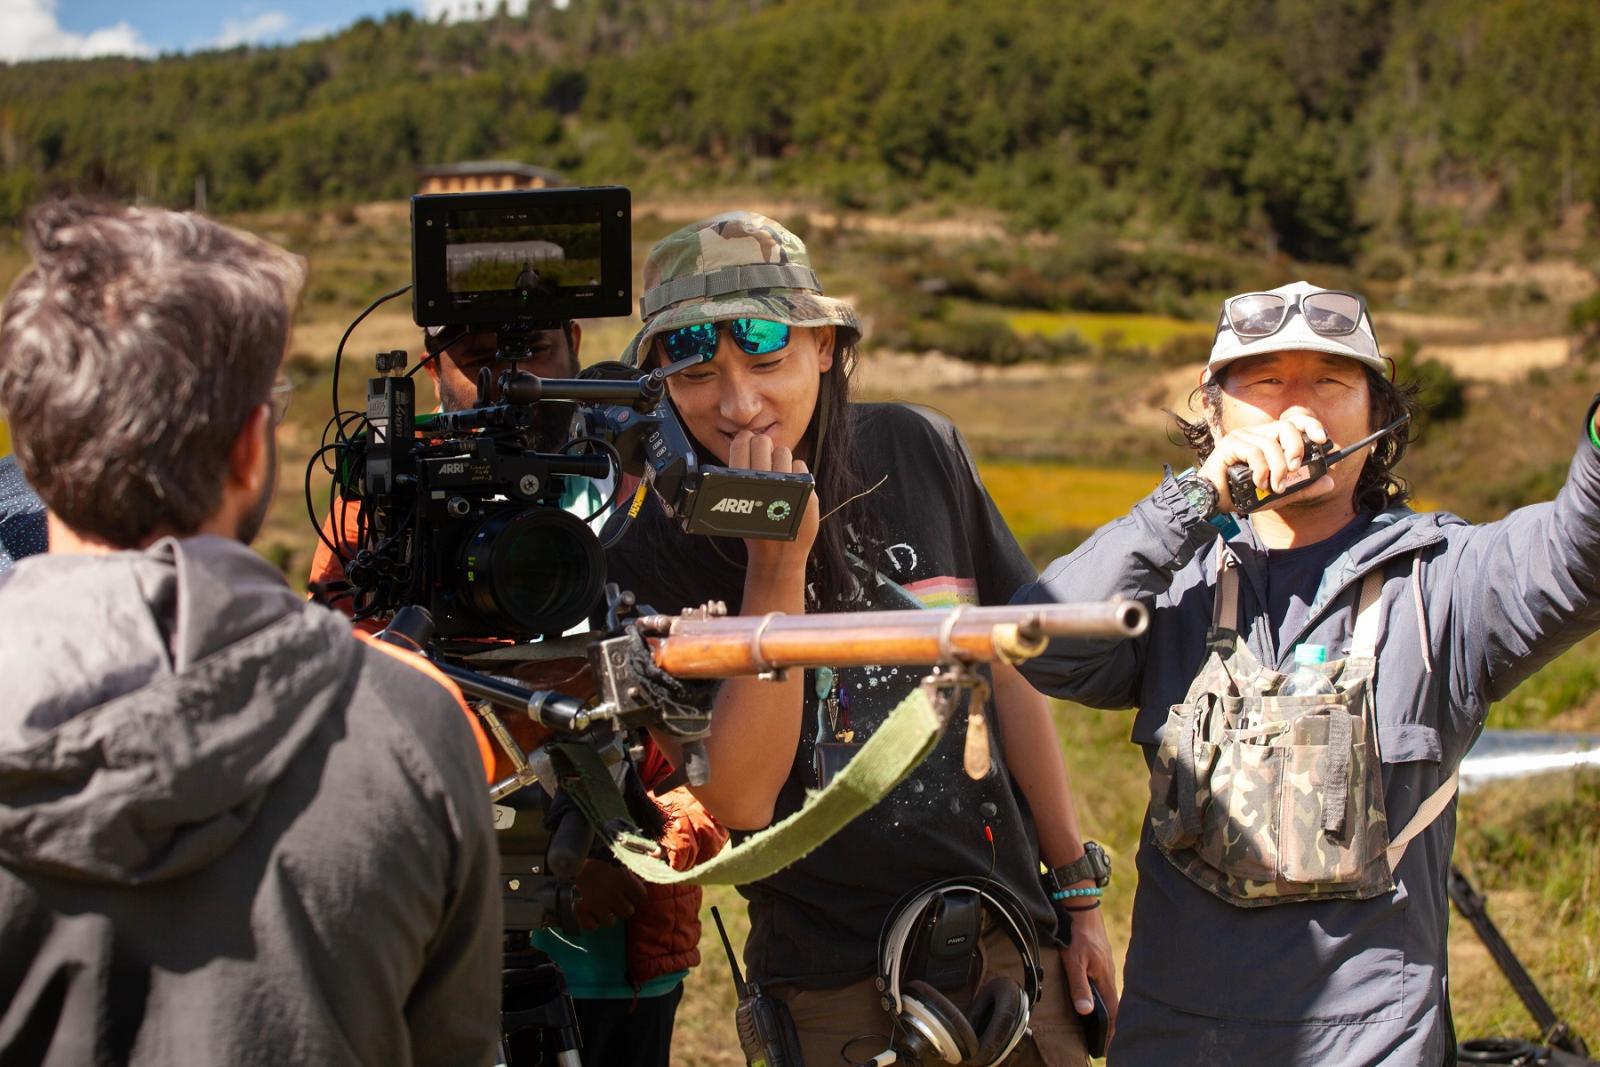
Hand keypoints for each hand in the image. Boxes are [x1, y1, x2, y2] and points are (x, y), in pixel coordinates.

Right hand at [573, 860, 647, 930]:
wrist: (572, 858)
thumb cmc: (598, 857)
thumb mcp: (620, 857)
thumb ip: (638, 861)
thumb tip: (656, 858)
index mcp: (624, 878)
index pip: (642, 896)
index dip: (638, 896)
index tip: (633, 894)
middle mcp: (612, 893)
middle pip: (628, 912)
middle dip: (623, 907)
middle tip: (616, 900)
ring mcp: (596, 903)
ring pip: (611, 922)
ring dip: (608, 916)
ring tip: (603, 907)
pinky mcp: (581, 909)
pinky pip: (591, 926)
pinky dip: (591, 923)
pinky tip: (591, 914)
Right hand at [728, 429, 818, 575]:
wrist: (778, 556)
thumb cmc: (757, 531)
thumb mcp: (737, 507)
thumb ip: (739, 479)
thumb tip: (745, 448)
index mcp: (741, 484)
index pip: (741, 444)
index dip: (745, 440)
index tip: (747, 443)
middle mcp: (762, 481)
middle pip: (762, 442)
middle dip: (763, 446)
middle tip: (763, 458)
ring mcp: (786, 484)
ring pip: (783, 451)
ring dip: (781, 460)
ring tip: (778, 477)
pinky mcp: (806, 490)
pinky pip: (801, 466)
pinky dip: (797, 473)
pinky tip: (792, 488)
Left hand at [1059, 905, 1118, 1044]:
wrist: (1081, 907)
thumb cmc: (1077, 934)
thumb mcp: (1074, 962)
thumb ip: (1080, 987)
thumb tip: (1087, 1011)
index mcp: (1106, 978)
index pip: (1114, 1010)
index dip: (1113, 1028)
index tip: (1110, 1043)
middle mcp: (1109, 973)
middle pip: (1113, 1003)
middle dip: (1112, 1021)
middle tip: (1107, 1037)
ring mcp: (1105, 965)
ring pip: (1108, 991)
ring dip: (1107, 1007)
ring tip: (1102, 1023)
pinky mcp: (1100, 958)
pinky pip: (1103, 980)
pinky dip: (1102, 993)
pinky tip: (1096, 996)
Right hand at [1198, 406, 1333, 511]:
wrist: (1214, 502)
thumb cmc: (1245, 494)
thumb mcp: (1280, 493)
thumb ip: (1303, 487)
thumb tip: (1330, 482)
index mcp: (1270, 439)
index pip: (1294, 422)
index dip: (1311, 425)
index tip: (1322, 439)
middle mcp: (1257, 434)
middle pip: (1286, 426)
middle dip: (1296, 448)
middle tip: (1295, 469)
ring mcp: (1243, 437)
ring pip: (1271, 444)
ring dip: (1278, 469)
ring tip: (1274, 486)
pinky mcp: (1230, 445)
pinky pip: (1254, 452)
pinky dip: (1261, 471)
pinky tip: (1259, 484)